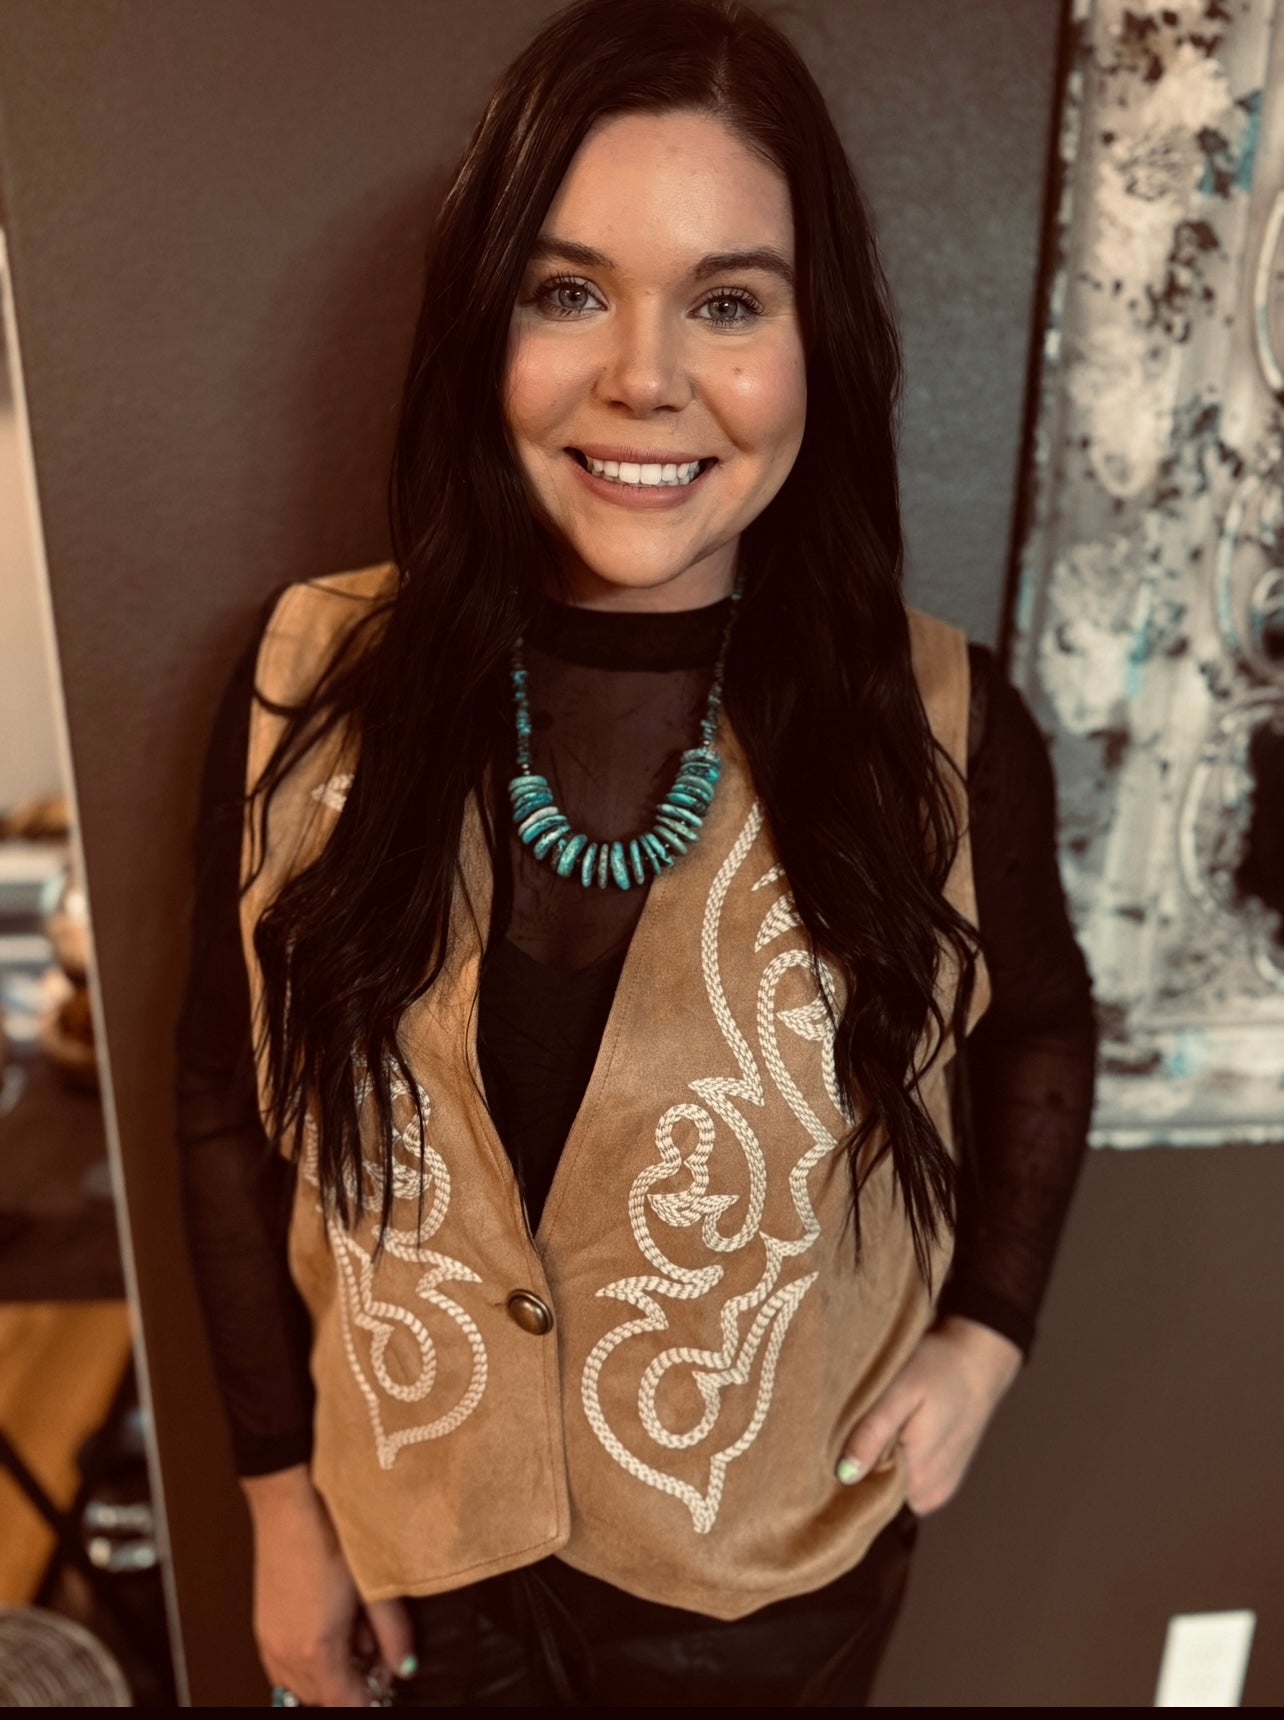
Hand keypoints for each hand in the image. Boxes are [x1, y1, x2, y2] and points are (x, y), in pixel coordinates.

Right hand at [241, 1464, 416, 1706]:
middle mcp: (286, 1653)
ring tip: (355, 1634)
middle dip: (352, 1686)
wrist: (291, 1504)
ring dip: (330, 1675)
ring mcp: (269, 1642)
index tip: (386, 1684)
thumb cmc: (328, 1534)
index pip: (345, 1702)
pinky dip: (309, 1661)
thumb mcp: (372, 1586)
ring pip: (301, 1686)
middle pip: (322, 1699)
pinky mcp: (263, 1628)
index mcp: (316, 1650)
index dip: (371, 1696)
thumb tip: (405, 1664)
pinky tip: (330, 1627)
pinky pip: (285, 1667)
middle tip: (377, 1657)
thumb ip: (392, 1634)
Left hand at [837, 1316, 1021, 1514]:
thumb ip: (873, 1433)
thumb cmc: (939, 1367)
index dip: (843, 1469)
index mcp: (917, 1478)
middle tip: (854, 1425)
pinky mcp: (944, 1477)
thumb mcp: (901, 1390)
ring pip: (893, 1485)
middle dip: (861, 1464)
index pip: (863, 1493)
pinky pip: (909, 1481)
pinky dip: (899, 1459)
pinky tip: (898, 1430)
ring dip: (881, 1460)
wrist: (981, 1357)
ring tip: (880, 1423)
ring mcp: (939, 1488)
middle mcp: (929, 1494)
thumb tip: (845, 1474)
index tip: (832, 1441)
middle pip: (877, 1490)